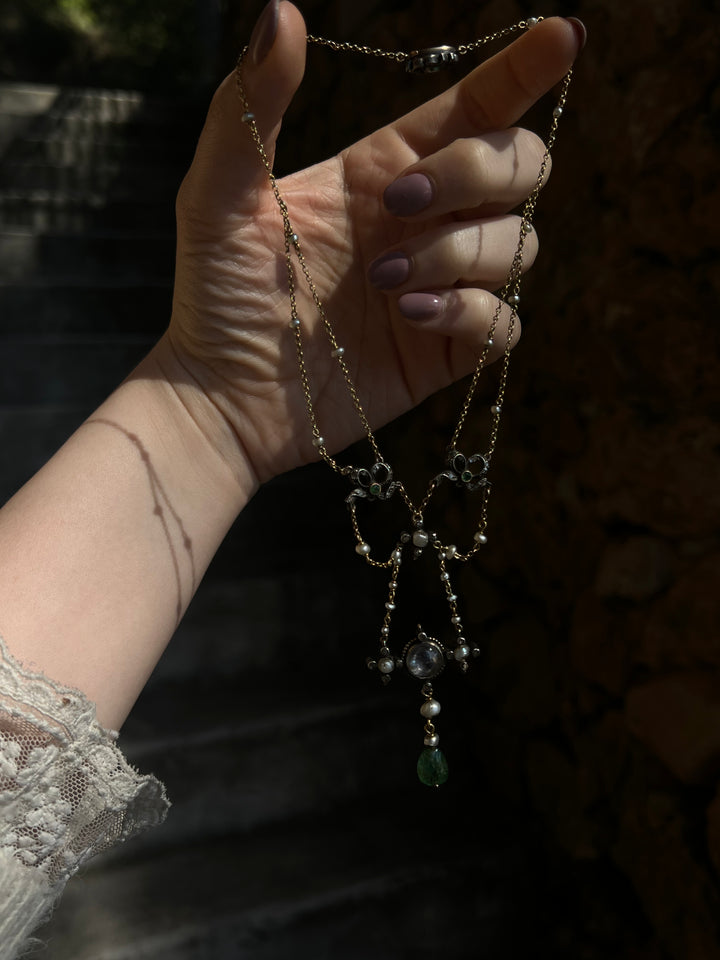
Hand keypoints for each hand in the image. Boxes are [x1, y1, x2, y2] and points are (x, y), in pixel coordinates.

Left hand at [167, 1, 581, 488]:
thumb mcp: (220, 194)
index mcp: (383, 169)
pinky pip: (507, 321)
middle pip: (521, 165)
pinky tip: (410, 318)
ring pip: (520, 243)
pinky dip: (472, 313)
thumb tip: (280, 12)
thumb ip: (251, 107)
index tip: (563, 36)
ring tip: (382, 283)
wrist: (224, 396)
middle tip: (403, 203)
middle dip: (481, 172)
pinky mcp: (448, 349)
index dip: (523, 70)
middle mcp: (425, 221)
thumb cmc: (216, 293)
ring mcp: (442, 285)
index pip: (475, 107)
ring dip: (457, 253)